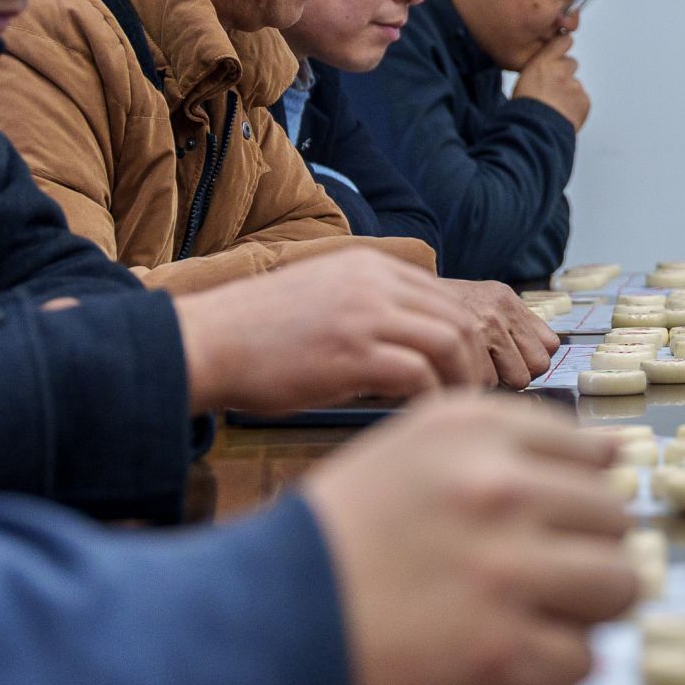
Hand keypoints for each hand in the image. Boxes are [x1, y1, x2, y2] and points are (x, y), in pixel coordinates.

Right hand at [176, 248, 495, 410]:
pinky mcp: (353, 353)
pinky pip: (420, 375)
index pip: (446, 296)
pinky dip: (431, 399)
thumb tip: (420, 345)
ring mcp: (365, 315)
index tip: (470, 369)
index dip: (467, 336)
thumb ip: (373, 308)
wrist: (207, 343)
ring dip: (462, 381)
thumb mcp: (326, 297)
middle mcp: (375, 282)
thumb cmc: (259, 335)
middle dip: (477, 361)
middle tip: (475, 396)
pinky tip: (422, 418)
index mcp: (370, 266)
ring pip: (451, 342)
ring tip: (455, 410)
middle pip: (460, 317)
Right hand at [300, 394, 637, 684]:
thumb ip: (504, 446)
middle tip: (531, 583)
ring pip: (619, 585)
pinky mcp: (504, 651)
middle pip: (614, 519)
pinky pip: (583, 658)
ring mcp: (505, 570)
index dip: (574, 497)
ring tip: (529, 620)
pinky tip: (500, 663)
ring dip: (583, 611)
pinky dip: (549, 670)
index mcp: (472, 430)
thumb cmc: (332, 545)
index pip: (590, 453)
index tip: (543, 525)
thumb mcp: (406, 456)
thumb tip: (615, 456)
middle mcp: (498, 488)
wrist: (252, 630)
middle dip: (583, 555)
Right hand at [448, 279, 559, 388]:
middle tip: (495, 371)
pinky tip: (462, 372)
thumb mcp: (477, 305)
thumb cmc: (439, 312)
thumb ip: (510, 327)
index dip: (532, 360)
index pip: (550, 343)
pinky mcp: (465, 342)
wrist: (392, 302)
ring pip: (517, 379)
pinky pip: (488, 381)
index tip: (514, 362)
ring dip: (497, 382)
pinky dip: (477, 383)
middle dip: (518, 375)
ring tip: (475, 369)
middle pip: (539, 365)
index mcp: (508, 300)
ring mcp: (485, 325)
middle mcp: (501, 309)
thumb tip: (536, 363)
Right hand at [513, 34, 590, 130]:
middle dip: (565, 73)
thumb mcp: (522, 82)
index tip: (563, 47)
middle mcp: (561, 70)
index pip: (562, 41)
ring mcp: (575, 86)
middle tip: (554, 89)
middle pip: (571, 64)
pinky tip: (562, 115)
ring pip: (575, 85)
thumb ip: (537, 72)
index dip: (563, 46)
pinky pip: (582, 101)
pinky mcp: (584, 100)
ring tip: (555, 107)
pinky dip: (575, 107)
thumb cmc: (522, 110)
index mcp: (542, 63)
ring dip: (569, 94)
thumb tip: (542, 73)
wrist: (535, 130)